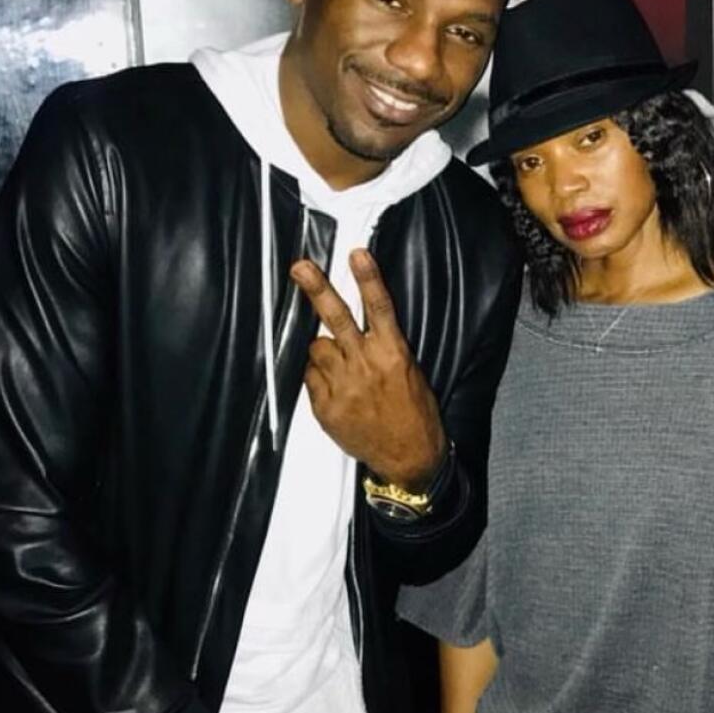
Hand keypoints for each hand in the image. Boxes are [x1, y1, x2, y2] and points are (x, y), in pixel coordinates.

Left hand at [292, 250, 445, 488]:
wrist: (410, 458)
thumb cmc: (414, 413)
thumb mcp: (409, 372)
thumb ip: (382, 348)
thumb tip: (356, 329)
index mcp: (394, 354)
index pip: (380, 308)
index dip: (368, 279)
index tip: (357, 254)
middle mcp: (367, 365)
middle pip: (337, 318)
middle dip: (317, 289)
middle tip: (299, 267)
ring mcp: (344, 387)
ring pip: (317, 348)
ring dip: (323, 350)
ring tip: (340, 366)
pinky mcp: (327, 407)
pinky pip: (311, 379)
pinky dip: (319, 378)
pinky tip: (336, 390)